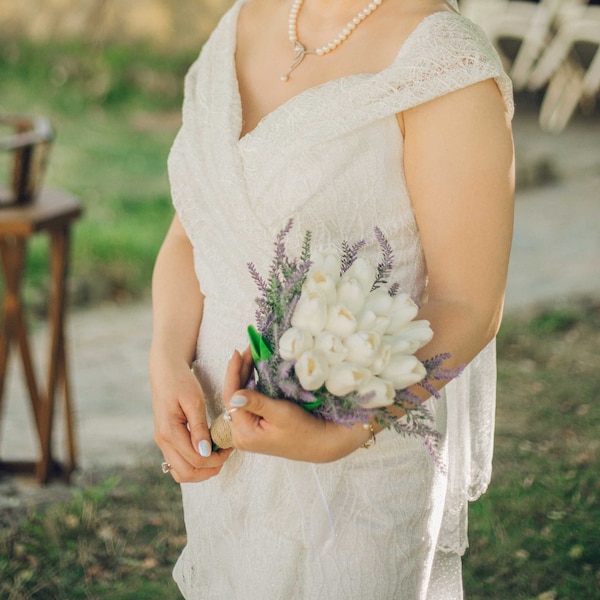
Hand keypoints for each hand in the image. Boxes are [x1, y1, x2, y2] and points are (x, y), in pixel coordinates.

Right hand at [151, 357, 232, 482]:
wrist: (165, 370)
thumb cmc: (181, 381)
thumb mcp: (194, 400)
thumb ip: (199, 427)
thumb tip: (204, 452)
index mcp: (170, 431)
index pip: (196, 460)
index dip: (216, 459)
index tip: (230, 447)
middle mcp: (163, 441)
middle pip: (186, 473)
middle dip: (209, 469)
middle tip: (226, 454)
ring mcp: (162, 442)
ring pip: (180, 472)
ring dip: (200, 471)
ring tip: (217, 455)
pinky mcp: (165, 440)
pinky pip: (178, 462)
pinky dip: (192, 464)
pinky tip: (206, 451)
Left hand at [223, 349, 372, 462]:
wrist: (321, 442)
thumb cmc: (304, 429)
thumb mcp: (281, 413)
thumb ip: (257, 403)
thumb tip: (235, 394)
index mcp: (244, 433)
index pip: (231, 398)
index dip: (232, 373)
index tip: (237, 353)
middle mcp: (241, 434)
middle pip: (234, 396)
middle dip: (239, 371)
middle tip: (248, 350)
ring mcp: (248, 431)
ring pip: (240, 397)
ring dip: (244, 376)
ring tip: (250, 356)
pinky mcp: (256, 427)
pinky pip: (248, 402)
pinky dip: (251, 386)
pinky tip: (254, 371)